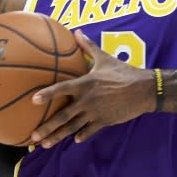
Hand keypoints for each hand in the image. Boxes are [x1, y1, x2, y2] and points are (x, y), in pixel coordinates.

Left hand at [29, 30, 153, 147]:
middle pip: (63, 116)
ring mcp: (95, 112)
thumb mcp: (105, 58)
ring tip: (45, 144)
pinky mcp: (105, 121)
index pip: (62, 89)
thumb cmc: (124, 72)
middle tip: (33, 137)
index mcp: (86, 84)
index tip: (33, 100)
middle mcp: (87, 100)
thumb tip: (77, 31)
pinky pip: (89, 131)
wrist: (144, 89)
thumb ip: (88, 47)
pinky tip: (74, 140)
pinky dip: (81, 135)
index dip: (48, 94)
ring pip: (73, 127)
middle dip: (47, 127)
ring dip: (58, 136)